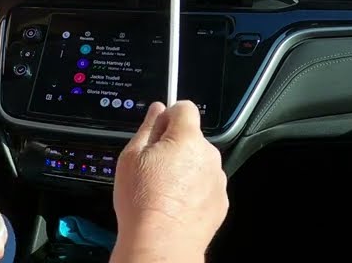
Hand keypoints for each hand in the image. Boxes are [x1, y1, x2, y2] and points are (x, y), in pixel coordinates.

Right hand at [111, 101, 227, 262]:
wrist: (161, 243)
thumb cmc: (143, 203)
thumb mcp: (131, 156)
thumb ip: (148, 127)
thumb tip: (157, 110)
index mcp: (186, 139)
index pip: (185, 107)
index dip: (168, 115)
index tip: (157, 129)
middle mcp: (208, 155)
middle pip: (192, 137)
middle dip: (174, 145)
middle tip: (153, 165)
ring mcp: (217, 179)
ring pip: (199, 162)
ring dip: (185, 168)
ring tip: (163, 189)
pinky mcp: (220, 201)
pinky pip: (205, 184)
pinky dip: (193, 189)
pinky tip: (175, 202)